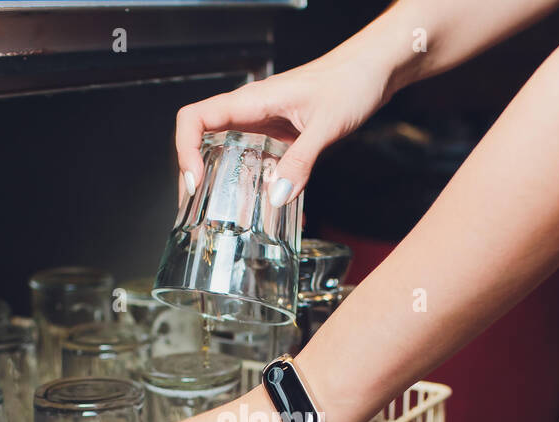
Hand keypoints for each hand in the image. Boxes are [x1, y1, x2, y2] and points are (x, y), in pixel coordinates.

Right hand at [175, 50, 393, 207]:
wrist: (373, 69)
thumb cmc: (350, 80)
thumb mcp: (326, 125)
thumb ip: (302, 161)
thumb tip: (277, 195)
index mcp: (252, 101)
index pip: (195, 119)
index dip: (185, 150)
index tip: (195, 181)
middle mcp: (251, 112)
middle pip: (202, 141)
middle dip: (196, 175)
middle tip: (200, 209)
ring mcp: (264, 124)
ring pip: (227, 153)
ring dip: (222, 182)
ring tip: (224, 214)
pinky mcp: (280, 135)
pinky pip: (257, 160)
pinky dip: (257, 182)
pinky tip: (270, 206)